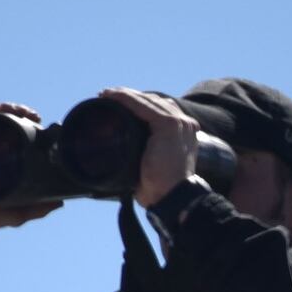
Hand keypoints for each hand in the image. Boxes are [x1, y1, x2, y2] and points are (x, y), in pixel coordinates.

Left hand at [98, 86, 198, 205]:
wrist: (171, 196)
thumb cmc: (161, 188)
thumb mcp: (153, 165)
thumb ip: (145, 152)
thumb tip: (121, 153)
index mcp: (184, 133)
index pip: (160, 110)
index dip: (138, 105)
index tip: (117, 104)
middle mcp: (185, 124)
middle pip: (154, 102)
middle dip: (130, 98)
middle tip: (108, 96)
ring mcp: (179, 123)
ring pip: (147, 101)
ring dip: (125, 95)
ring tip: (106, 94)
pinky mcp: (169, 124)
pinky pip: (143, 105)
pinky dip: (125, 98)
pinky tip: (111, 96)